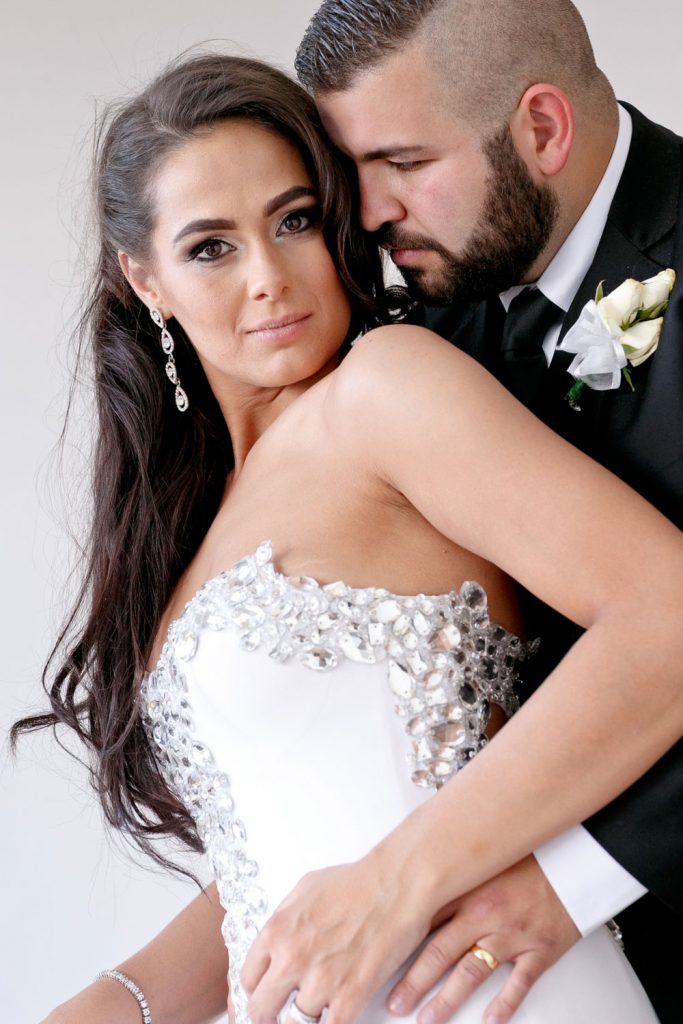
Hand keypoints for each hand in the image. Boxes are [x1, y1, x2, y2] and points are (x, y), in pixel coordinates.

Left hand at [241, 855, 434, 1023]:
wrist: (395, 885)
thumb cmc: (357, 881)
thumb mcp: (305, 888)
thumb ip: (285, 917)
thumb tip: (278, 939)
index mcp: (277, 930)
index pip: (247, 978)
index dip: (255, 990)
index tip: (262, 995)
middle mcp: (292, 958)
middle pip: (262, 1009)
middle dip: (268, 1016)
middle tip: (277, 1017)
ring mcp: (321, 980)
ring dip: (301, 1022)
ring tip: (310, 1016)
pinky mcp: (350, 997)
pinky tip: (332, 1019)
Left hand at [386, 855, 579, 1023]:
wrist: (576, 857)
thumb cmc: (528, 857)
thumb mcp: (483, 859)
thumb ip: (452, 875)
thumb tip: (412, 885)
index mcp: (467, 888)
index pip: (423, 920)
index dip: (398, 944)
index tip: (378, 963)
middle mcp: (485, 913)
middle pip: (439, 952)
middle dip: (413, 982)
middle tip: (393, 1004)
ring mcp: (512, 933)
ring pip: (471, 972)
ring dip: (446, 1000)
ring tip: (427, 1019)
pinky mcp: (540, 949)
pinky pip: (519, 983)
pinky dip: (503, 1005)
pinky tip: (488, 1020)